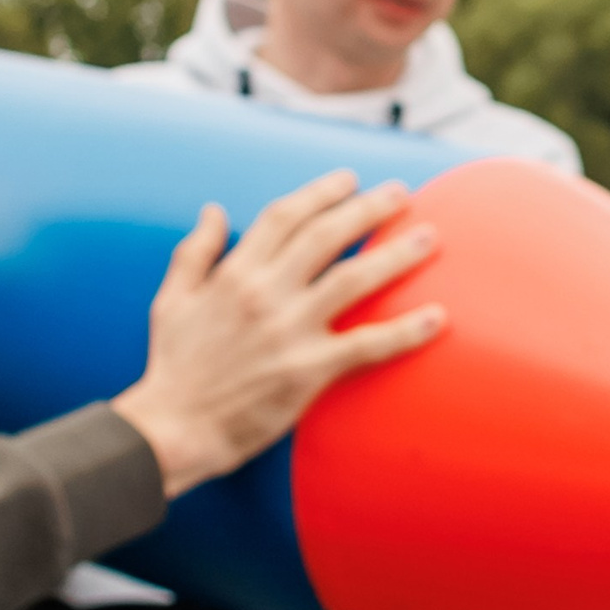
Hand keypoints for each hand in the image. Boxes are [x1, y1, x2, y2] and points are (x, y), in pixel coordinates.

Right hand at [111, 170, 444, 496]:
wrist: (172, 430)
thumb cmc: (174, 367)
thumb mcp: (172, 300)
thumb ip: (195, 252)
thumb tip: (213, 210)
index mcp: (233, 274)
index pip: (284, 217)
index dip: (320, 193)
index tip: (349, 179)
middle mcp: (264, 294)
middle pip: (326, 236)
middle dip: (368, 209)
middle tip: (402, 194)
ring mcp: (288, 331)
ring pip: (353, 280)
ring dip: (395, 255)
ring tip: (429, 237)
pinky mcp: (308, 370)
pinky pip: (367, 345)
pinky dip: (405, 331)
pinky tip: (437, 317)